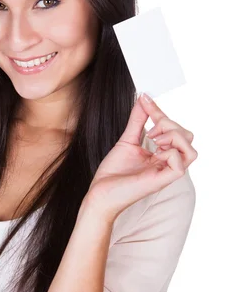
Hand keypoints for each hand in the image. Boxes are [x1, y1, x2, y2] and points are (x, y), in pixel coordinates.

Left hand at [84, 93, 197, 221]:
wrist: (100, 192)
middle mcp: (168, 163)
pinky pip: (180, 162)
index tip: (145, 100)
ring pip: (190, 149)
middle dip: (170, 124)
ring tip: (153, 140)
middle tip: (149, 130)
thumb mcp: (127, 139)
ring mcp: (167, 172)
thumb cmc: (113, 172)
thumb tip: (144, 98)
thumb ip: (138, 120)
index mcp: (162, 154)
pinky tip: (154, 153)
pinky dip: (169, 151)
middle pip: (188, 136)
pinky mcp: (163, 180)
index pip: (175, 129)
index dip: (161, 112)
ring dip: (173, 136)